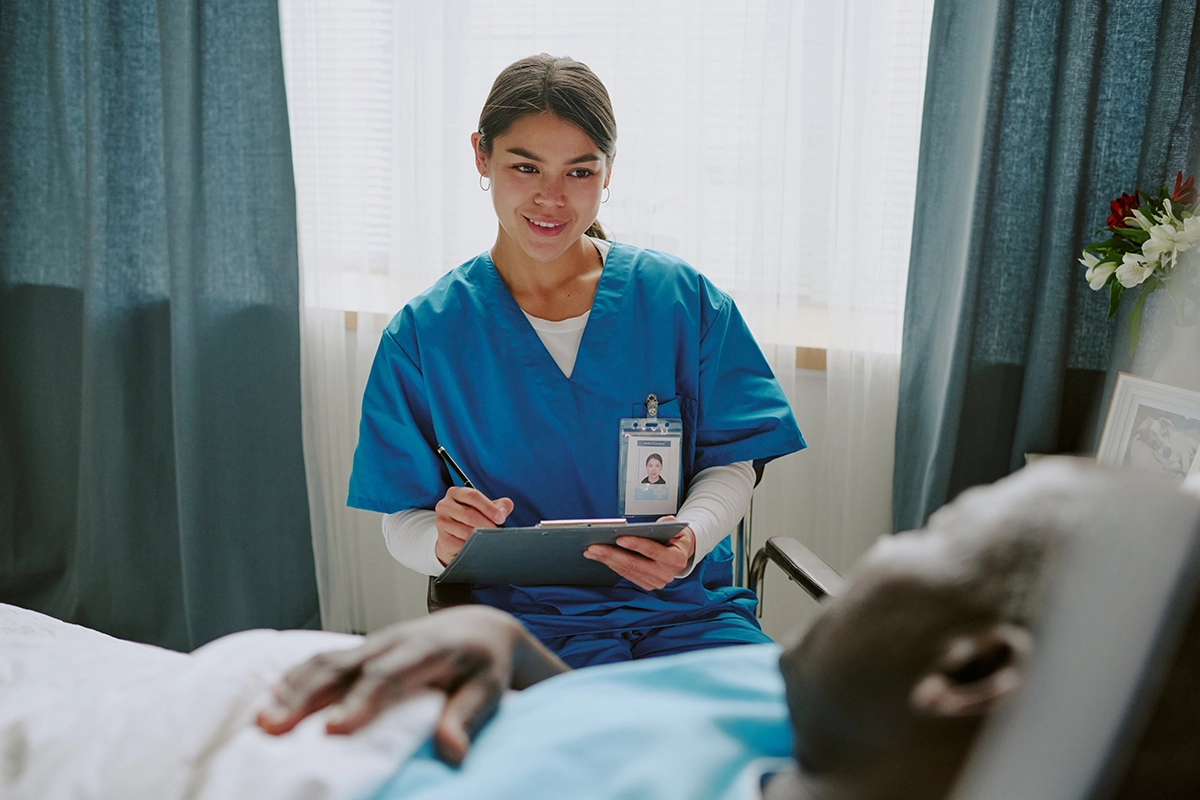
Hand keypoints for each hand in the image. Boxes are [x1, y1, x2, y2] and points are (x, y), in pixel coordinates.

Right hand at [256, 607, 568, 765]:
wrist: (481, 626)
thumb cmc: (484, 665)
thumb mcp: (488, 690)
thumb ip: (466, 717)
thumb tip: (452, 752)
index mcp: (425, 652)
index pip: (386, 676)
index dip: (358, 702)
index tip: (333, 731)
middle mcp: (392, 643)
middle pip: (342, 667)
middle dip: (304, 697)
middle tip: (271, 728)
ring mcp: (373, 643)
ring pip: (325, 661)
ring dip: (290, 689)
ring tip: (260, 720)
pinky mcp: (362, 648)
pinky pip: (322, 658)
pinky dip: (294, 677)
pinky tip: (270, 698)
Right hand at [435, 487, 513, 565]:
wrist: (452, 536)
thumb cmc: (471, 519)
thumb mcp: (485, 508)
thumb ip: (500, 506)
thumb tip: (503, 512)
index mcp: (456, 493)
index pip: (473, 496)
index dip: (489, 507)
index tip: (500, 518)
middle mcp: (445, 505)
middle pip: (470, 515)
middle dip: (488, 525)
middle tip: (497, 531)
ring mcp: (442, 522)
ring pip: (466, 531)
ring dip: (481, 537)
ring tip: (489, 538)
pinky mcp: (443, 539)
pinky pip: (461, 544)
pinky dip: (472, 546)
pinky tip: (477, 545)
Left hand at [583, 515, 695, 589]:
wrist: (682, 554)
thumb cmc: (677, 539)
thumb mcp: (678, 529)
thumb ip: (670, 525)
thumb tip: (665, 521)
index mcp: (676, 560)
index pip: (653, 551)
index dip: (636, 544)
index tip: (619, 538)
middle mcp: (666, 574)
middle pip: (634, 564)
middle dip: (612, 554)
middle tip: (594, 546)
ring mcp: (656, 582)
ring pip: (627, 571)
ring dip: (607, 560)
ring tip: (592, 551)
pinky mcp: (647, 585)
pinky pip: (626, 575)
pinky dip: (612, 565)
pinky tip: (600, 558)